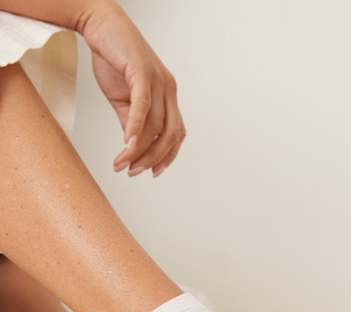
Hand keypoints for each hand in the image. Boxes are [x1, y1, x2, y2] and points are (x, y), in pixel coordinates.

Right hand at [80, 2, 185, 176]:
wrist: (100, 25)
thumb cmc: (114, 60)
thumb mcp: (123, 98)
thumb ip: (131, 121)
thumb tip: (132, 145)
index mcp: (168, 97)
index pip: (176, 134)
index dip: (167, 156)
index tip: (153, 173)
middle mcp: (169, 89)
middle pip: (169, 134)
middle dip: (153, 158)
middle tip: (134, 172)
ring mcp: (159, 80)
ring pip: (155, 125)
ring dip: (138, 149)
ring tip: (122, 163)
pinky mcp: (142, 72)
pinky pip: (143, 106)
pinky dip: (137, 127)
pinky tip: (128, 143)